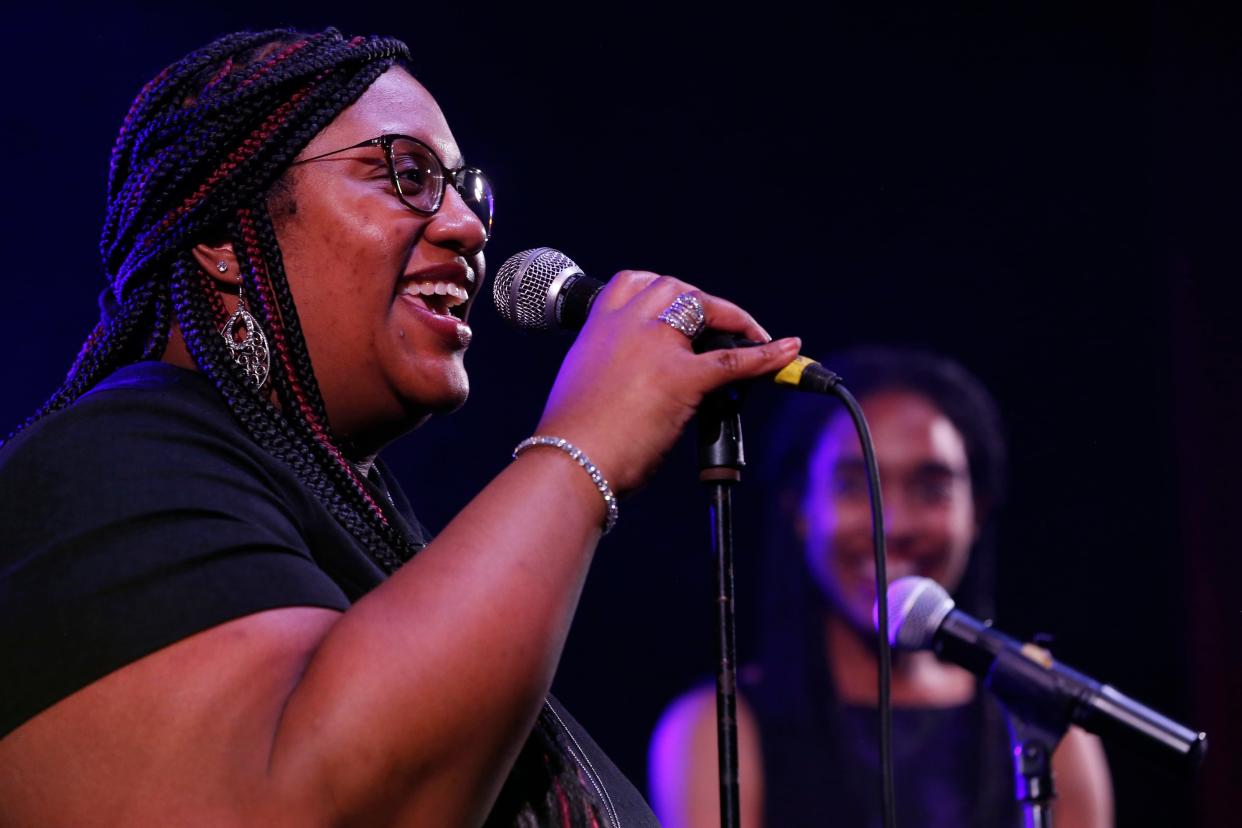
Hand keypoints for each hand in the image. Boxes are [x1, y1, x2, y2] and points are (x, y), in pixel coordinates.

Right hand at [533, 270, 800, 494]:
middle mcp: (627, 326)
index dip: (662, 289)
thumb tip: (635, 381)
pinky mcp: (681, 378)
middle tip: (720, 327)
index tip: (677, 304)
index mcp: (598, 327)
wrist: (569, 463)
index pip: (633, 283)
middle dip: (703, 303)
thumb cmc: (571, 439)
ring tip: (752, 336)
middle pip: (675, 289)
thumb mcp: (583, 385)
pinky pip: (734, 361)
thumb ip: (609, 370)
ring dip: (733, 318)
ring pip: (704, 308)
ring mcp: (655, 348)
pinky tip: (786, 351)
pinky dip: (766, 355)